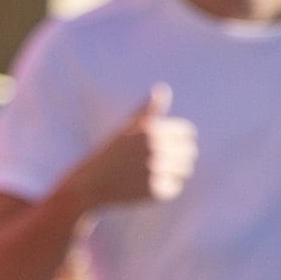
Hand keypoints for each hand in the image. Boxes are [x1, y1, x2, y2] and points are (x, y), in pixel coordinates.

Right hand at [69, 86, 196, 210]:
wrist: (90, 184)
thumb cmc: (111, 153)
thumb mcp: (127, 128)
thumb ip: (148, 110)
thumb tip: (161, 88)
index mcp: (151, 129)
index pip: (188, 133)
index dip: (177, 141)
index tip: (162, 147)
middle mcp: (154, 147)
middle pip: (189, 152)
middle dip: (177, 157)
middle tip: (154, 164)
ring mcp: (154, 169)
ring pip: (185, 170)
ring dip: (173, 173)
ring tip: (150, 174)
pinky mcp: (154, 190)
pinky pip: (175, 187)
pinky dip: (165, 188)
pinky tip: (145, 186)